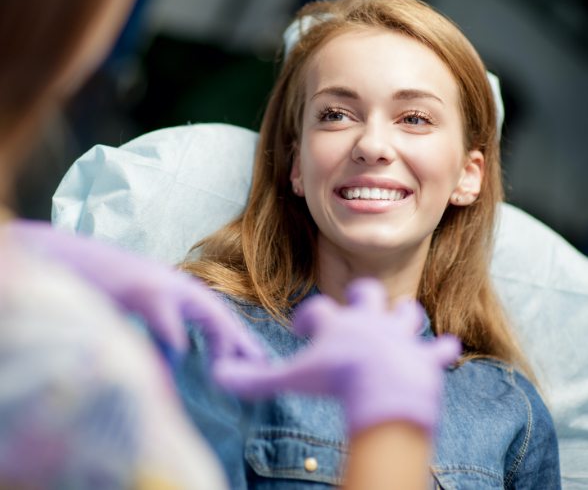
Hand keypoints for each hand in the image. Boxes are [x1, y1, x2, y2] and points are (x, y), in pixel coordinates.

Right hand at [6, 219, 265, 361]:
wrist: (71, 259)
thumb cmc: (104, 288)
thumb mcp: (140, 312)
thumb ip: (161, 332)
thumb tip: (177, 358)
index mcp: (177, 291)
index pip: (215, 315)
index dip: (235, 337)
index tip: (253, 359)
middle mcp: (176, 285)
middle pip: (219, 313)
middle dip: (240, 340)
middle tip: (259, 365)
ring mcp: (160, 284)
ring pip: (206, 310)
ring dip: (220, 338)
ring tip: (227, 367)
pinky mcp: (142, 288)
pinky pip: (165, 315)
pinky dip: (174, 335)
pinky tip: (180, 353)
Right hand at [215, 278, 459, 434]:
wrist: (383, 388)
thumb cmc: (335, 380)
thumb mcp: (291, 378)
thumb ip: (255, 379)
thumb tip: (218, 374)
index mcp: (338, 322)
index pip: (317, 309)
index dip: (308, 319)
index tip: (303, 330)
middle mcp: (370, 320)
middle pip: (368, 292)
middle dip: (363, 297)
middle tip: (356, 310)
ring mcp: (400, 335)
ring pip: (407, 312)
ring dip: (404, 317)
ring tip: (398, 325)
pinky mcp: (425, 356)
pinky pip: (439, 350)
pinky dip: (441, 351)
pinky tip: (447, 349)